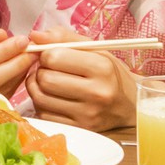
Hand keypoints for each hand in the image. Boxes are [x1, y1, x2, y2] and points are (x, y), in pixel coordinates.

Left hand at [24, 25, 138, 130]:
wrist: (130, 105)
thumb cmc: (108, 73)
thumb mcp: (94, 49)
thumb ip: (63, 37)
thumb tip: (34, 35)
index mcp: (102, 68)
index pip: (54, 57)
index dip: (46, 54)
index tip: (51, 55)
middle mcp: (97, 93)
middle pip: (45, 79)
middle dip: (40, 71)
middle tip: (47, 69)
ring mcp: (88, 114)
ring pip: (41, 98)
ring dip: (36, 87)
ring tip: (46, 81)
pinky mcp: (80, 129)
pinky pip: (45, 115)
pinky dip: (42, 104)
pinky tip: (51, 98)